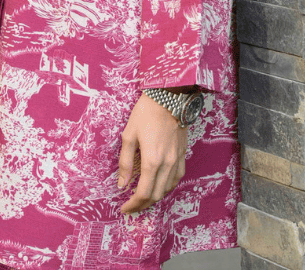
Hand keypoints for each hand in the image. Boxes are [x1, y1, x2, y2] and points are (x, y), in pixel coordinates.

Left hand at [117, 92, 187, 213]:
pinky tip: (160, 184)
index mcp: (152, 160)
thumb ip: (125, 161)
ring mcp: (177, 159)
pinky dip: (167, 186)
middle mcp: (167, 164)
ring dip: (155, 197)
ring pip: (168, 189)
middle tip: (131, 205)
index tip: (124, 208)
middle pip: (156, 195)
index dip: (133, 204)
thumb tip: (121, 184)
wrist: (170, 96)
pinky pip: (177, 178)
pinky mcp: (183, 153)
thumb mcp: (129, 134)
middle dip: (143, 204)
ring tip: (144, 197)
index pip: (143, 193)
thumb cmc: (145, 113)